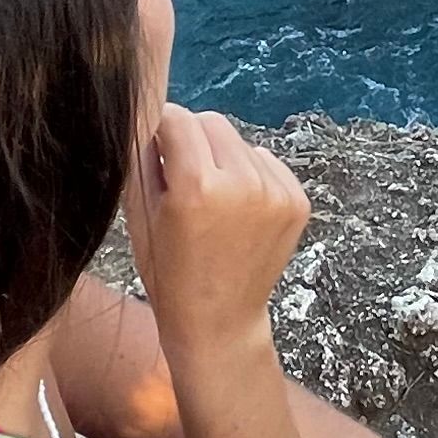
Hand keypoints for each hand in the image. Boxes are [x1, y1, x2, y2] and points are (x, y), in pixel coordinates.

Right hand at [123, 104, 310, 371]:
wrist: (219, 322)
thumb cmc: (169, 273)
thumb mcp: (139, 217)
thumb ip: (141, 159)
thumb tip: (145, 115)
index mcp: (196, 188)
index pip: (176, 118)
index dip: (161, 132)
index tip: (157, 150)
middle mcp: (242, 184)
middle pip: (211, 122)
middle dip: (193, 140)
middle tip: (184, 178)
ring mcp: (275, 193)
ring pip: (240, 140)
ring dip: (222, 158)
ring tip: (213, 199)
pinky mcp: (297, 201)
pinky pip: (266, 161)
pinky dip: (250, 175)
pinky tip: (238, 210)